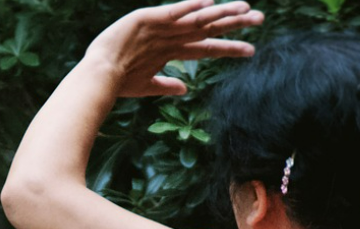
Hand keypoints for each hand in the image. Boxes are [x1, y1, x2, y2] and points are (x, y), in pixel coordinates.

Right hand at [86, 0, 263, 97]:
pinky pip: (173, 12)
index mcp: (172, 50)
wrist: (99, 76)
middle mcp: (171, 36)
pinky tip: (208, 1)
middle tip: (260, 19)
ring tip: (245, 8)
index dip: (229, 47)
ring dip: (221, 12)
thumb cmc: (119, 82)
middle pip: (209, 28)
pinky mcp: (147, 19)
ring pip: (197, 18)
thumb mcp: (147, 85)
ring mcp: (160, 26)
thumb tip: (186, 89)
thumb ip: (167, 85)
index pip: (207, 47)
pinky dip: (189, 7)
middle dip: (234, 23)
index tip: (251, 50)